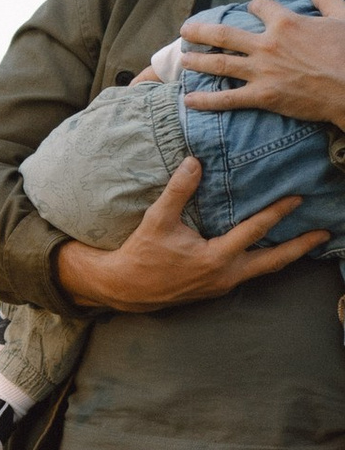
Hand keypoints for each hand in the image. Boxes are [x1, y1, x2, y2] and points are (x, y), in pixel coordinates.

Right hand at [53, 154, 323, 312]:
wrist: (126, 288)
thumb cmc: (142, 254)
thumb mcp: (157, 219)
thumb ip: (178, 190)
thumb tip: (195, 162)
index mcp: (215, 258)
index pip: (254, 231)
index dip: (277, 212)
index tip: (297, 198)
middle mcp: (226, 275)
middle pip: (273, 261)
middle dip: (300, 247)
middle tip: (324, 233)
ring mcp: (223, 285)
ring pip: (263, 270)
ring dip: (285, 255)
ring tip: (305, 242)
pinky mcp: (216, 287)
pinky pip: (249, 272)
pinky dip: (265, 260)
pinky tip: (269, 250)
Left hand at [178, 0, 344, 131]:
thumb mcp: (344, 17)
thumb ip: (327, 0)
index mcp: (286, 23)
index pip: (260, 8)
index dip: (255, 7)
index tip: (251, 8)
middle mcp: (267, 44)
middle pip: (223, 35)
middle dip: (200, 32)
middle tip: (185, 31)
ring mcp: (262, 71)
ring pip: (220, 64)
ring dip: (197, 62)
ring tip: (183, 60)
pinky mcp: (263, 96)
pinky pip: (228, 98)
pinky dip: (206, 101)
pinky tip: (188, 101)